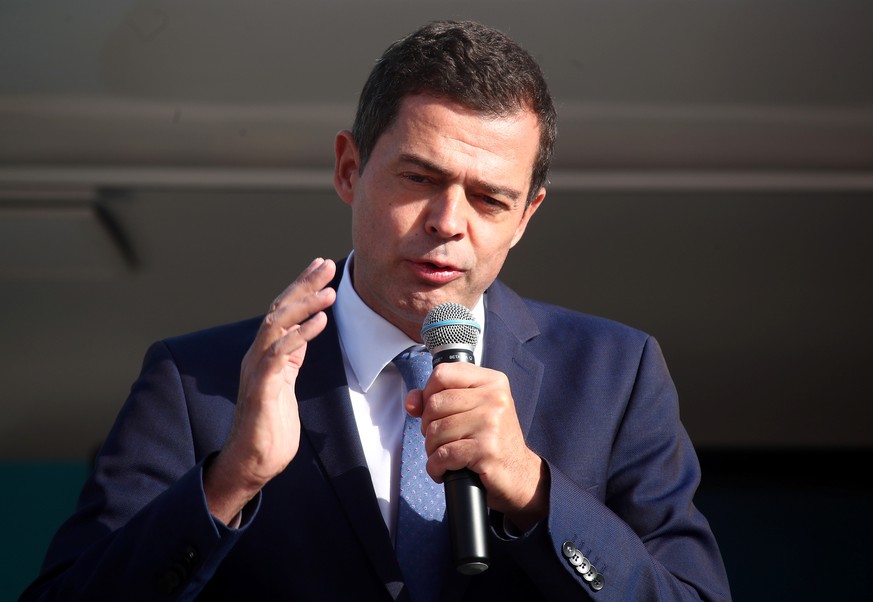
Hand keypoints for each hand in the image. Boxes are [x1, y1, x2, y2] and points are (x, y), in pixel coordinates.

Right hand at [204, 258, 336, 523]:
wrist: (252, 462)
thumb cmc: (270, 427)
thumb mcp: (285, 384)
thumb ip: (290, 360)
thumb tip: (302, 339)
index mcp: (266, 353)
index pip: (284, 311)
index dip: (302, 286)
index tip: (321, 266)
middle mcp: (258, 355)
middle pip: (280, 309)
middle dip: (304, 284)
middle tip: (327, 264)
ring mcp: (257, 369)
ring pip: (277, 325)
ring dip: (304, 305)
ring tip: (329, 291)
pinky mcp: (261, 387)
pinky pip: (280, 353)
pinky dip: (300, 334)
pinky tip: (321, 322)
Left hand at [406, 362, 549, 531]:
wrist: (519, 473)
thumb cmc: (491, 439)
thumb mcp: (471, 410)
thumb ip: (439, 398)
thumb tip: (411, 403)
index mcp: (491, 381)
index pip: (442, 373)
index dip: (428, 393)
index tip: (435, 411)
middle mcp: (494, 397)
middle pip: (434, 404)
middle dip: (428, 426)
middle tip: (442, 440)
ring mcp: (491, 422)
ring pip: (435, 430)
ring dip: (432, 450)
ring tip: (445, 456)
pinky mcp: (486, 449)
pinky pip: (443, 455)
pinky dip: (436, 467)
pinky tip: (445, 471)